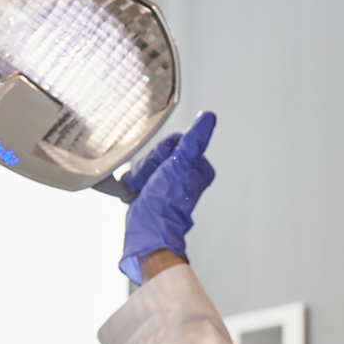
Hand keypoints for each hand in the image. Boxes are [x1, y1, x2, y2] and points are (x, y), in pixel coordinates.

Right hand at [119, 111, 216, 284]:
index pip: (175, 140)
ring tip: (146, 188)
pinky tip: (139, 191)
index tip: (167, 167)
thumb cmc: (166, 200)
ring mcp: (167, 180)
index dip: (165, 151)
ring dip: (141, 173)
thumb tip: (208, 118)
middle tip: (155, 180)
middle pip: (159, 150)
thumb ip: (195, 140)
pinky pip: (137, 172)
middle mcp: (184, 172)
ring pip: (147, 160)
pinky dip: (135, 181)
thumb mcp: (182, 162)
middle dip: (152, 163)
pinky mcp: (152, 187)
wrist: (148, 226)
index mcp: (197, 165)